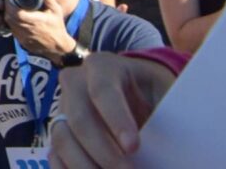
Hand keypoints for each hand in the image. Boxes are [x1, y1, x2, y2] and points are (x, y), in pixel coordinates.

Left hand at [7, 0, 76, 59]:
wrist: (59, 47)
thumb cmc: (57, 26)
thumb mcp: (55, 10)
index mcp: (36, 21)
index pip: (16, 13)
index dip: (9, 5)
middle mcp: (29, 30)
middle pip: (9, 18)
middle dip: (6, 9)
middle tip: (8, 2)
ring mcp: (24, 37)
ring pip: (9, 24)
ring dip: (7, 16)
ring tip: (11, 9)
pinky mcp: (22, 42)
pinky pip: (12, 31)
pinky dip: (11, 24)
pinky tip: (15, 19)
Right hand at [50, 52, 177, 168]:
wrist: (139, 92)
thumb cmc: (155, 93)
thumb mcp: (165, 93)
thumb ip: (167, 115)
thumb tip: (169, 146)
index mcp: (103, 67)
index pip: (103, 90)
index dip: (116, 120)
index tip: (133, 147)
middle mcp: (75, 84)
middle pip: (79, 119)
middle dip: (103, 152)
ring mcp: (62, 109)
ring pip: (63, 140)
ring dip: (86, 166)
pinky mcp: (59, 133)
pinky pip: (55, 156)